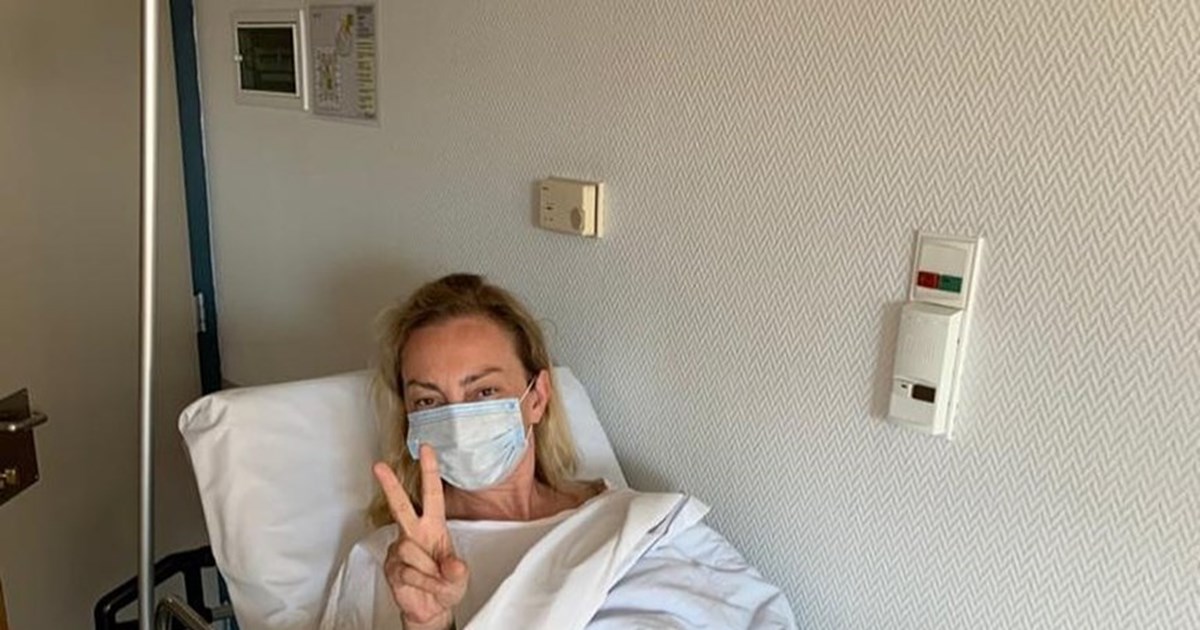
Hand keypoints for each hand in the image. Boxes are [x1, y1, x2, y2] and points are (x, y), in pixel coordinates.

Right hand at [374, 445, 468, 629]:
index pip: (433, 494)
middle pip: (400, 505)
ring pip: (413, 551)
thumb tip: (453, 566)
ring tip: (435, 581)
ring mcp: (400, 549)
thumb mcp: (460, 578)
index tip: (426, 448)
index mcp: (434, 526)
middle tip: (378, 465)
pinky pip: (409, 572)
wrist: (431, 609)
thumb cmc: (446, 584)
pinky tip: (423, 587)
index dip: (430, 471)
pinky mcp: (391, 567)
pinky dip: (424, 583)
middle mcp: (415, 533)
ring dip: (431, 572)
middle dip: (390, 485)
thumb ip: (457, 571)